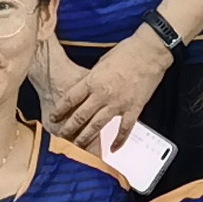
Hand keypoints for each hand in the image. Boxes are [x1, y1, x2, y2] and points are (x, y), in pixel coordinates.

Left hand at [47, 30, 166, 145]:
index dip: (60, 109)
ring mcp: (118, 104)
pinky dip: (119, 140)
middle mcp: (102, 95)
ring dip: (86, 137)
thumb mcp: (102, 62)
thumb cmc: (126, 51)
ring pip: (97, 125)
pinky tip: (113, 149)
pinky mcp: (133, 109)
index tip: (53, 117)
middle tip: (62, 136)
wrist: (150, 52)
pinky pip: (124, 129)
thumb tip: (88, 87)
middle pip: (81, 116)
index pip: (71, 99)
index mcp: (93, 81)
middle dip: (69, 128)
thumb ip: (94, 78)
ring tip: (78, 146)